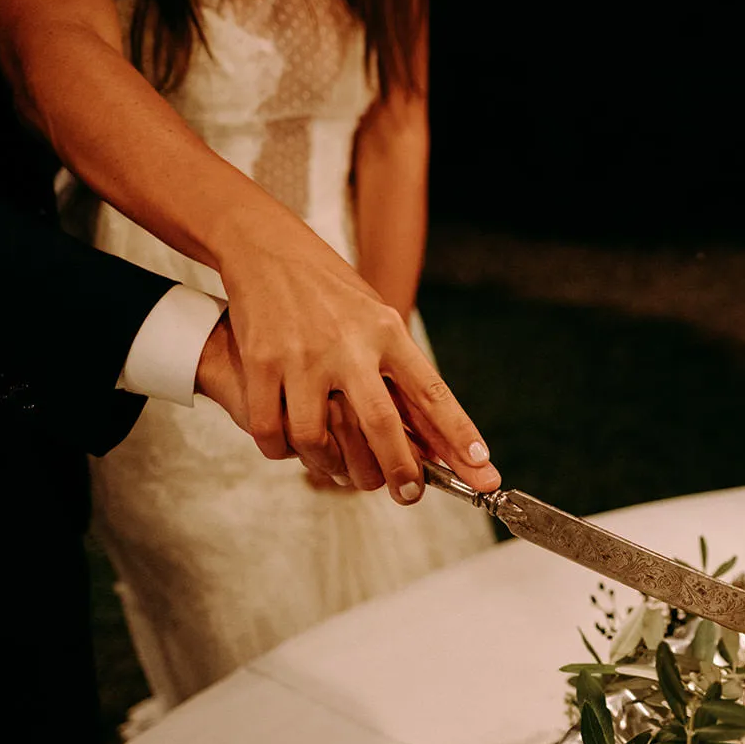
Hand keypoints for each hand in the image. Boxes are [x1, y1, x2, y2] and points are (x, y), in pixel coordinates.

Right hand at [214, 211, 498, 503]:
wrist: (267, 248)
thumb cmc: (332, 293)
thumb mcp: (378, 319)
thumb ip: (401, 372)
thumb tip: (433, 434)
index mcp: (387, 333)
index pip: (431, 392)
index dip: (458, 433)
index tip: (481, 466)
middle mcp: (349, 345)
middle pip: (381, 424)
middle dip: (400, 470)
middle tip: (409, 496)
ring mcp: (304, 356)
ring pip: (318, 439)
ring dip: (331, 467)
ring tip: (341, 472)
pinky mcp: (263, 363)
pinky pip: (272, 429)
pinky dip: (283, 452)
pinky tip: (294, 452)